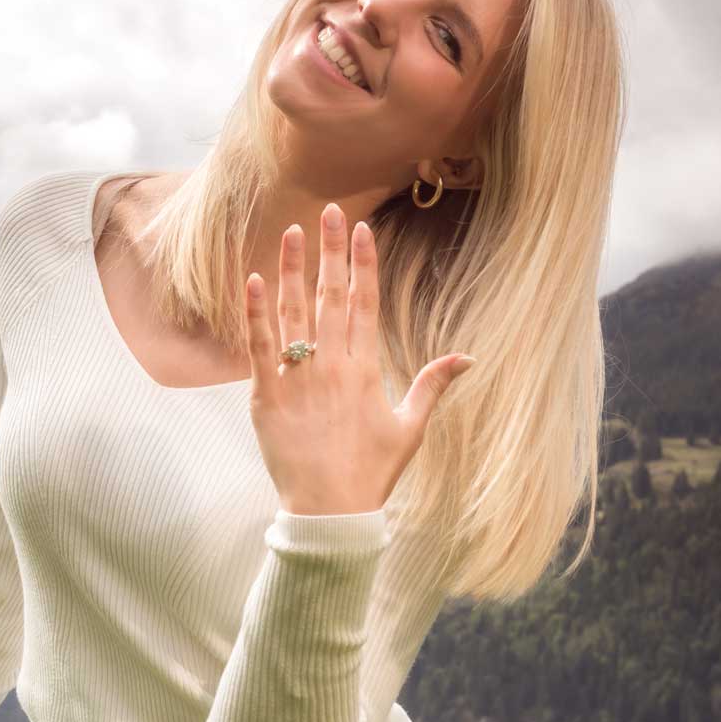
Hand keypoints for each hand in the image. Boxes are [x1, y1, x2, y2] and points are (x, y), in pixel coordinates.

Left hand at [243, 204, 472, 514]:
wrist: (330, 511)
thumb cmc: (372, 472)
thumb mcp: (410, 428)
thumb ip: (432, 386)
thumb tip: (467, 357)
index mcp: (367, 369)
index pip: (366, 303)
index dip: (364, 263)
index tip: (361, 229)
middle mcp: (333, 365)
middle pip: (332, 296)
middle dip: (331, 250)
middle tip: (329, 210)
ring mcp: (299, 378)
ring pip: (294, 313)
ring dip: (292, 269)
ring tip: (290, 232)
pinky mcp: (267, 396)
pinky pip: (259, 346)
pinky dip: (256, 313)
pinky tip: (253, 280)